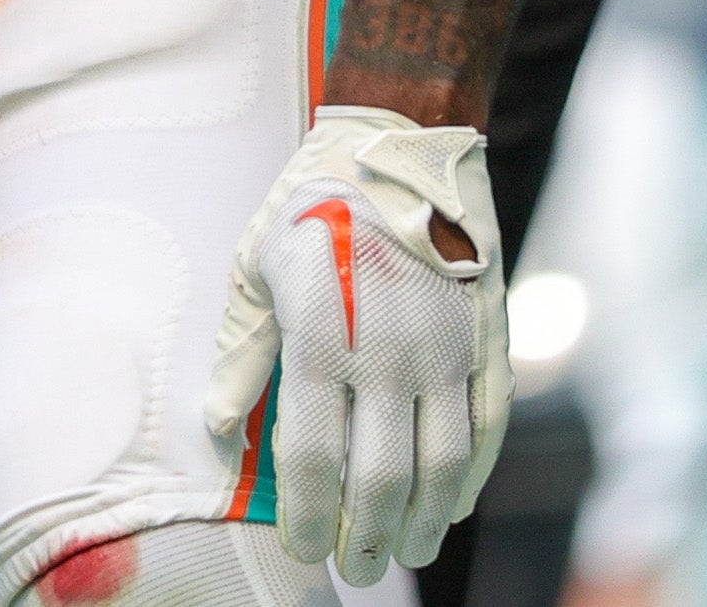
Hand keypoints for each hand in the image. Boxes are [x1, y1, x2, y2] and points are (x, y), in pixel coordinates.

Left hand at [203, 104, 510, 579]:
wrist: (399, 143)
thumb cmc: (311, 204)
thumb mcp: (257, 265)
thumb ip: (244, 351)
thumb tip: (218, 425)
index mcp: (322, 334)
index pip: (314, 456)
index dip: (310, 516)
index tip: (305, 549)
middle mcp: (390, 350)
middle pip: (381, 476)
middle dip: (365, 535)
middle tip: (355, 569)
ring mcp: (447, 348)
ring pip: (441, 464)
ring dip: (421, 520)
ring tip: (403, 551)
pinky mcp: (488, 339)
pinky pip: (485, 427)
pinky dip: (470, 478)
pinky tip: (450, 506)